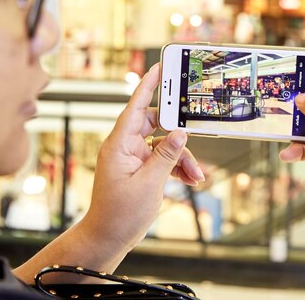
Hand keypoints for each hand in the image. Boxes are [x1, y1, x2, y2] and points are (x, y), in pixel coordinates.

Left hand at [82, 64, 204, 251]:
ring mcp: (133, 158)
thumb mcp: (149, 183)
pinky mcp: (140, 169)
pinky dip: (177, 167)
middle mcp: (125, 147)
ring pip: (163, 145)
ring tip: (196, 174)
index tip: (159, 67)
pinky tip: (190, 178)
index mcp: (119, 145)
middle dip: (177, 133)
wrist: (108, 238)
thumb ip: (167, 155)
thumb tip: (180, 133)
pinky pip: (163, 159)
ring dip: (181, 157)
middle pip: (155, 125)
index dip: (147, 86)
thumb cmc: (119, 214)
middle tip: (195, 129)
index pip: (135, 107)